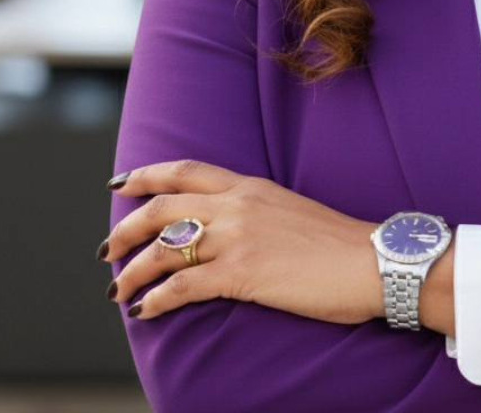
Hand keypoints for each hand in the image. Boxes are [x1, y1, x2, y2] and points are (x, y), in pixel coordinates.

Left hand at [101, 160, 382, 324]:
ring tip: (119, 290)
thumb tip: (229, 228)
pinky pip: (181, 284)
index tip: (121, 184)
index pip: (186, 170)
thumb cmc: (338, 244)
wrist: (371, 261)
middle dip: (126, 228)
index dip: (147, 175)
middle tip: (109, 250)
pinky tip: (146, 310)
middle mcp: (239, 205)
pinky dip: (154, 299)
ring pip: (163, 248)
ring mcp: (239, 237)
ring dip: (132, 272)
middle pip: (162, 207)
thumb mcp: (291, 210)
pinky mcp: (242, 272)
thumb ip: (256, 211)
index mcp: (251, 186)